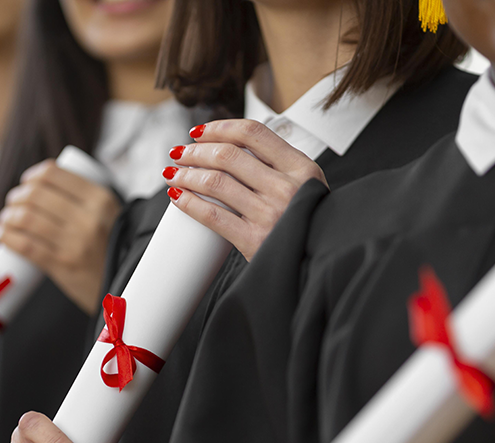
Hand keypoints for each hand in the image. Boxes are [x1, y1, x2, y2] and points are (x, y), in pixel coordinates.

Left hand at [0, 160, 120, 313]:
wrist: (127, 288)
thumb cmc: (115, 250)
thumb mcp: (112, 216)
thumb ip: (88, 201)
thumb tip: (46, 185)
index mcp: (100, 199)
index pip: (53, 174)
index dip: (32, 176)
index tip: (26, 182)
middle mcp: (88, 217)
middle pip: (35, 194)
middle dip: (17, 196)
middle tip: (13, 203)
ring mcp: (74, 242)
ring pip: (26, 218)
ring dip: (7, 216)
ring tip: (5, 219)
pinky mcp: (62, 265)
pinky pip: (25, 245)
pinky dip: (6, 237)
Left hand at [163, 120, 327, 260]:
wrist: (322, 262)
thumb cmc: (311, 224)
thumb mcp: (308, 187)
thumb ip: (280, 168)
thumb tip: (235, 148)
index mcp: (301, 168)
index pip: (253, 134)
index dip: (220, 128)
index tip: (200, 132)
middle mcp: (286, 188)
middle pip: (227, 155)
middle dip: (195, 151)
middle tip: (179, 153)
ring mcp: (270, 214)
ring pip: (215, 182)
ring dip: (186, 174)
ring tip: (173, 173)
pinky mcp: (255, 240)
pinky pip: (213, 216)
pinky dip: (189, 203)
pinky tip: (177, 196)